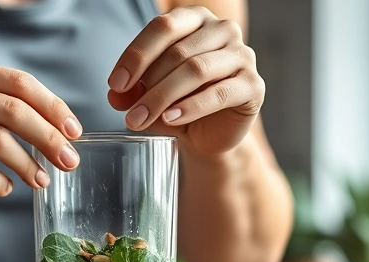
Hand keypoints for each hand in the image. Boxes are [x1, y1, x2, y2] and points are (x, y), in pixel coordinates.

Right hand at [0, 57, 81, 204]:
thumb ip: (1, 107)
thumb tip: (60, 130)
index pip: (19, 83)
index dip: (53, 107)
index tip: (74, 132)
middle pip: (14, 111)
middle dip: (48, 138)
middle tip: (69, 161)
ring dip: (28, 164)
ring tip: (42, 181)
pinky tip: (7, 188)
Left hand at [107, 7, 263, 155]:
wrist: (209, 135)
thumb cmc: (179, 104)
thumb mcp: (148, 96)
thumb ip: (131, 92)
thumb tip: (115, 95)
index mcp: (195, 20)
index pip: (163, 27)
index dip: (136, 55)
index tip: (116, 84)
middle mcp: (222, 30)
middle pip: (178, 51)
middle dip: (147, 84)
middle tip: (129, 113)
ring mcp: (242, 56)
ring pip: (196, 70)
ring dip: (163, 97)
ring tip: (141, 119)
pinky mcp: (253, 85)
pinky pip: (219, 93)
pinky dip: (191, 107)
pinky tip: (171, 119)